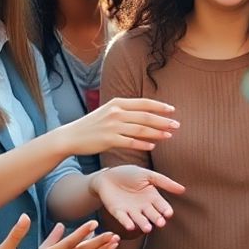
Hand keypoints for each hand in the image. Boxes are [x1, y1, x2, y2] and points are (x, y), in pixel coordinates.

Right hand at [57, 97, 178, 155]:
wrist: (72, 136)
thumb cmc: (92, 125)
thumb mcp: (108, 112)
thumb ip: (125, 111)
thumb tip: (145, 115)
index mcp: (117, 103)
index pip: (144, 103)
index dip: (160, 106)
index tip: (172, 110)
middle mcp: (116, 113)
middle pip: (145, 116)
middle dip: (163, 120)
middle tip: (177, 124)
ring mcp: (112, 126)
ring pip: (141, 129)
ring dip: (157, 132)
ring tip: (169, 135)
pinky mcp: (109, 140)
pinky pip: (130, 142)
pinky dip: (143, 143)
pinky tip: (153, 145)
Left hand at [92, 165, 184, 232]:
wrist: (107, 176)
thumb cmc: (129, 174)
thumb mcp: (147, 175)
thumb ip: (164, 182)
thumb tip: (183, 190)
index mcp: (152, 197)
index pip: (161, 205)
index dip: (165, 210)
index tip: (168, 213)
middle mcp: (143, 207)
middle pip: (152, 214)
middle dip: (156, 218)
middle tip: (161, 222)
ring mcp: (131, 211)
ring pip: (139, 219)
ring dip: (143, 224)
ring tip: (148, 228)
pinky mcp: (118, 212)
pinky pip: (123, 218)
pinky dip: (127, 222)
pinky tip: (130, 226)